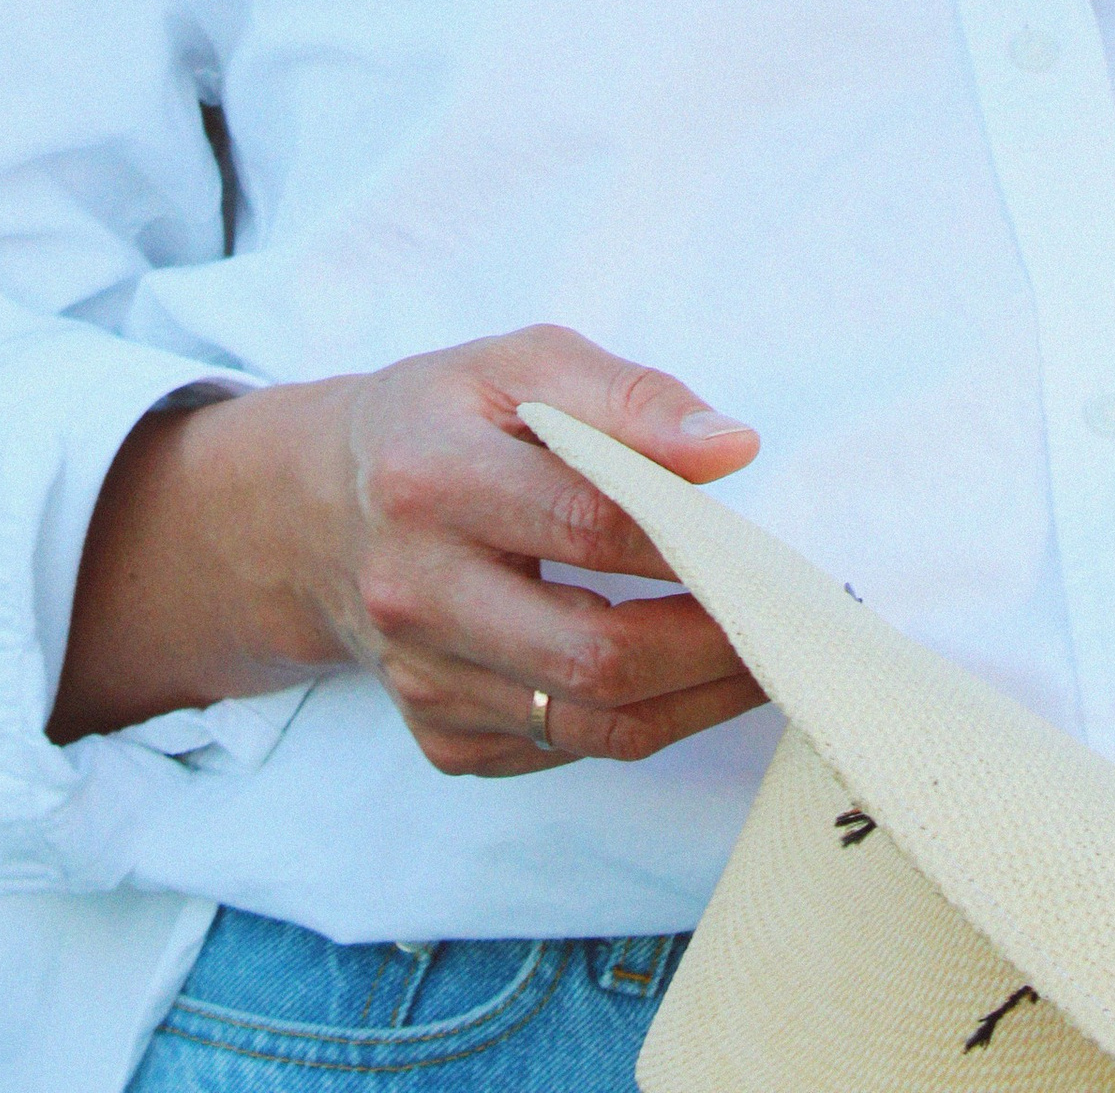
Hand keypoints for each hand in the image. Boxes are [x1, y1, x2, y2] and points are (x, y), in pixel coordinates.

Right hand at [323, 327, 763, 774]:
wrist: (317, 510)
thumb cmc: (443, 420)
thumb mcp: (522, 364)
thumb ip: (629, 397)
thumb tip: (732, 448)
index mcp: (431, 478)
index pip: (589, 524)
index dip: (694, 539)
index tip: (776, 542)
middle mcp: (414, 592)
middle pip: (594, 654)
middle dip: (715, 647)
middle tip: (796, 621)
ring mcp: (422, 680)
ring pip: (590, 725)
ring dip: (697, 702)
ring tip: (769, 659)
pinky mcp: (437, 737)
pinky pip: (561, 751)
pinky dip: (637, 722)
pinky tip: (684, 680)